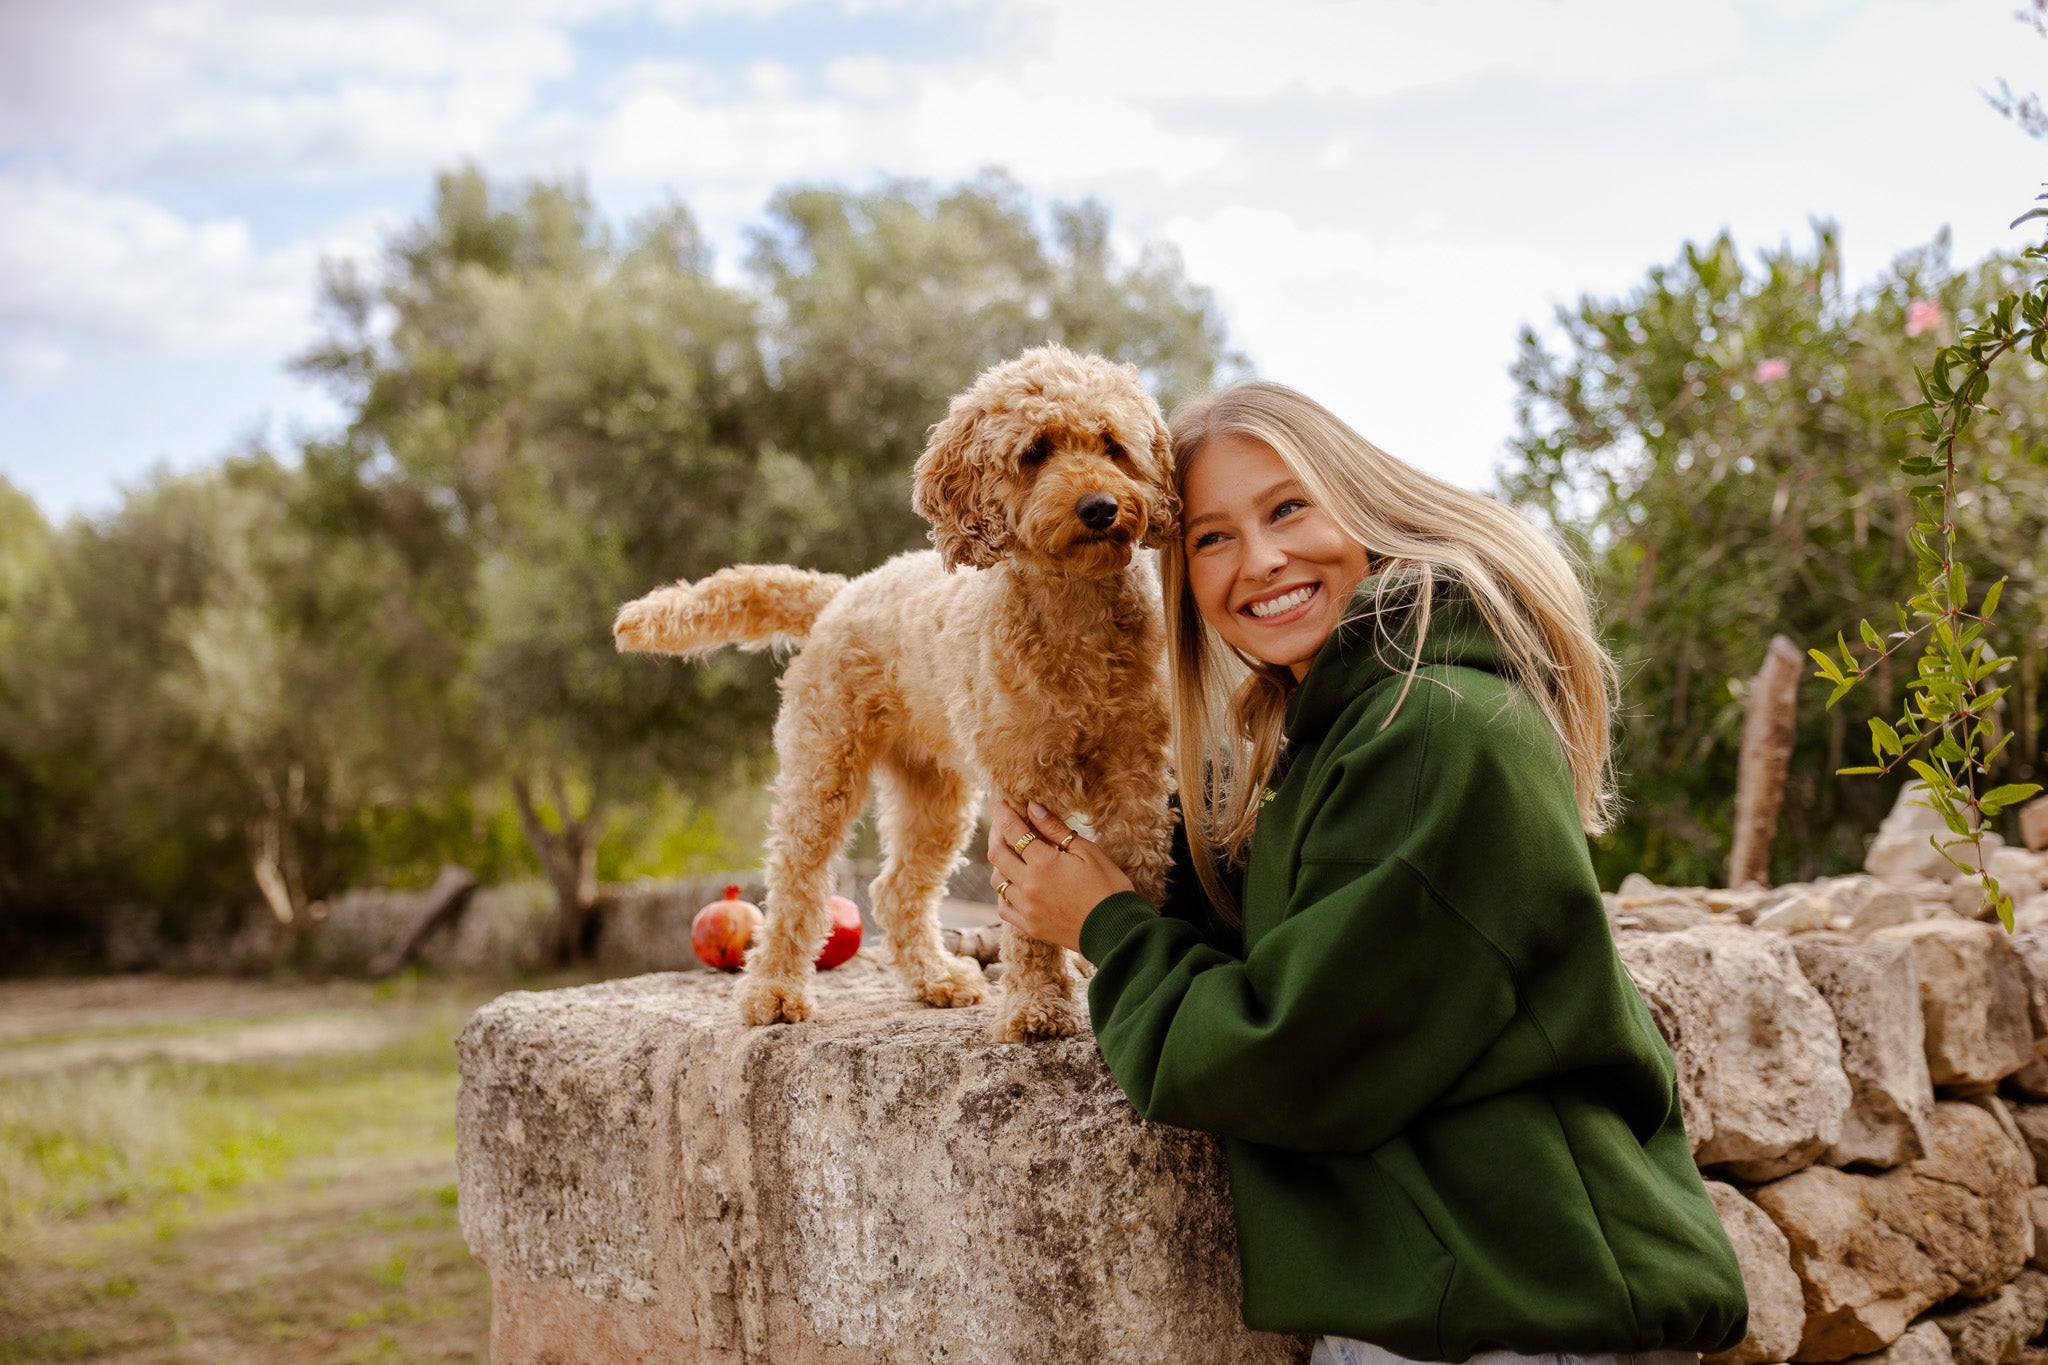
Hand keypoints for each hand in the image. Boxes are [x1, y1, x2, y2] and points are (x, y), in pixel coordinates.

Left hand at [986, 800, 1135, 955]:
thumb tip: (1032, 808)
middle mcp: (1028, 886)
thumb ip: (1056, 830)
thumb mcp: (1088, 851)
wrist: (1119, 931)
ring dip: (1000, 862)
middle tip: (1002, 822)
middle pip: (997, 854)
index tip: (995, 798)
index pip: (1012, 830)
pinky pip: (1004, 907)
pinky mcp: (1030, 927)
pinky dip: (1003, 892)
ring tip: (1011, 852)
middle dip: (996, 833)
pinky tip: (1014, 884)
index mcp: (1044, 864)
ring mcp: (1027, 909)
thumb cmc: (1110, 887)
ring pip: (997, 880)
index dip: (1001, 811)